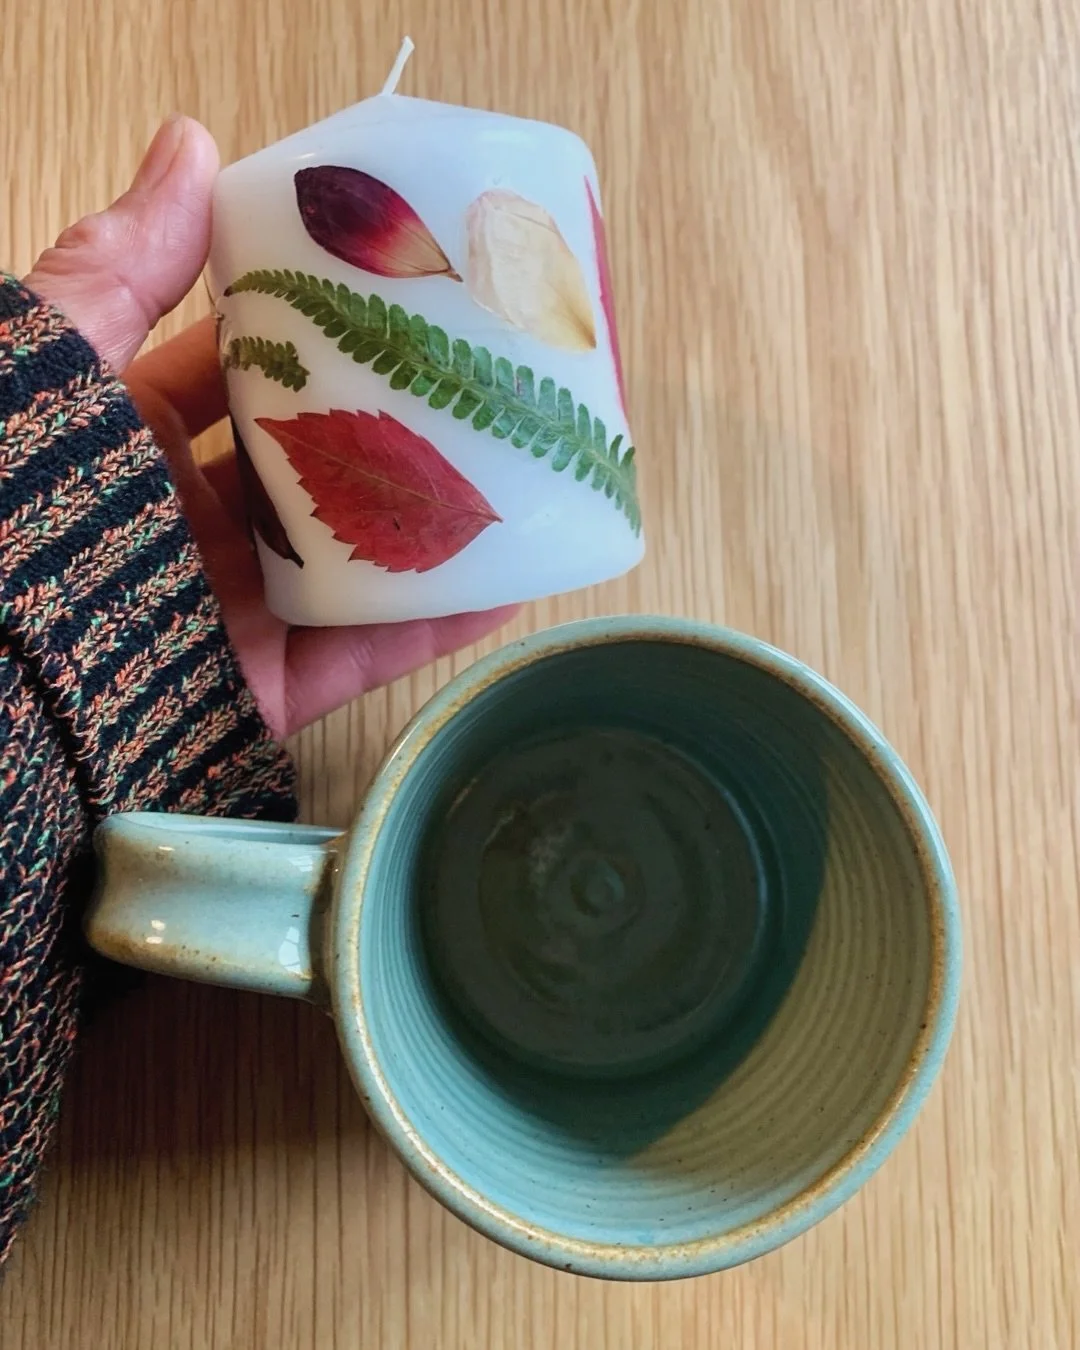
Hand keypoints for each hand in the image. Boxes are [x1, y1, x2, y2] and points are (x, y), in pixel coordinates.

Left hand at [23, 116, 515, 737]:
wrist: (7, 678)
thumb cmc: (23, 498)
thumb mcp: (56, 359)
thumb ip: (121, 263)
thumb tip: (190, 142)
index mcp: (135, 437)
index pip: (237, 369)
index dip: (306, 327)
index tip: (384, 285)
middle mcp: (193, 519)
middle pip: (311, 459)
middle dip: (385, 418)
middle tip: (474, 370)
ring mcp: (238, 604)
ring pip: (353, 553)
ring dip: (429, 517)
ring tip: (517, 469)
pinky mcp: (270, 681)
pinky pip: (367, 649)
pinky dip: (437, 622)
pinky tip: (511, 582)